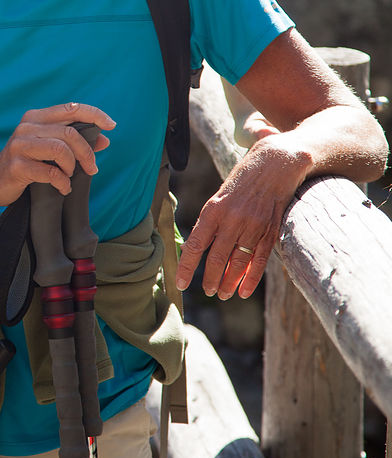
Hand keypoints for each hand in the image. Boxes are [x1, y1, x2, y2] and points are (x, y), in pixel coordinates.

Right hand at [0, 101, 114, 211]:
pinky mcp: (16, 166)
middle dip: (87, 152)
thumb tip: (104, 140)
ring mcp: (20, 146)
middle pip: (69, 133)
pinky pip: (50, 172)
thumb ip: (74, 142)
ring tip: (70, 177)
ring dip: (72, 167)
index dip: (94, 114)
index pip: (71, 108)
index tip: (111, 125)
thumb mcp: (48, 149)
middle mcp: (27, 127)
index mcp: (36, 117)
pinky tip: (62, 188)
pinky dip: (62, 183)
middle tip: (92, 168)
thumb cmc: (24, 164)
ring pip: (60, 150)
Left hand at [175, 138, 304, 299]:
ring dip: (229, 282)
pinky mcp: (270, 230)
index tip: (180, 283)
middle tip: (207, 292)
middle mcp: (232, 219)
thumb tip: (195, 246)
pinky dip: (250, 278)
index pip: (196, 244)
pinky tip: (243, 290)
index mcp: (214, 209)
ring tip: (223, 294)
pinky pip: (259, 259)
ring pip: (238, 262)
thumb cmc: (243, 179)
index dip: (187, 267)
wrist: (276, 162)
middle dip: (210, 279)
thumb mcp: (220, 194)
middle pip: (217, 257)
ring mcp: (253, 225)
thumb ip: (210, 220)